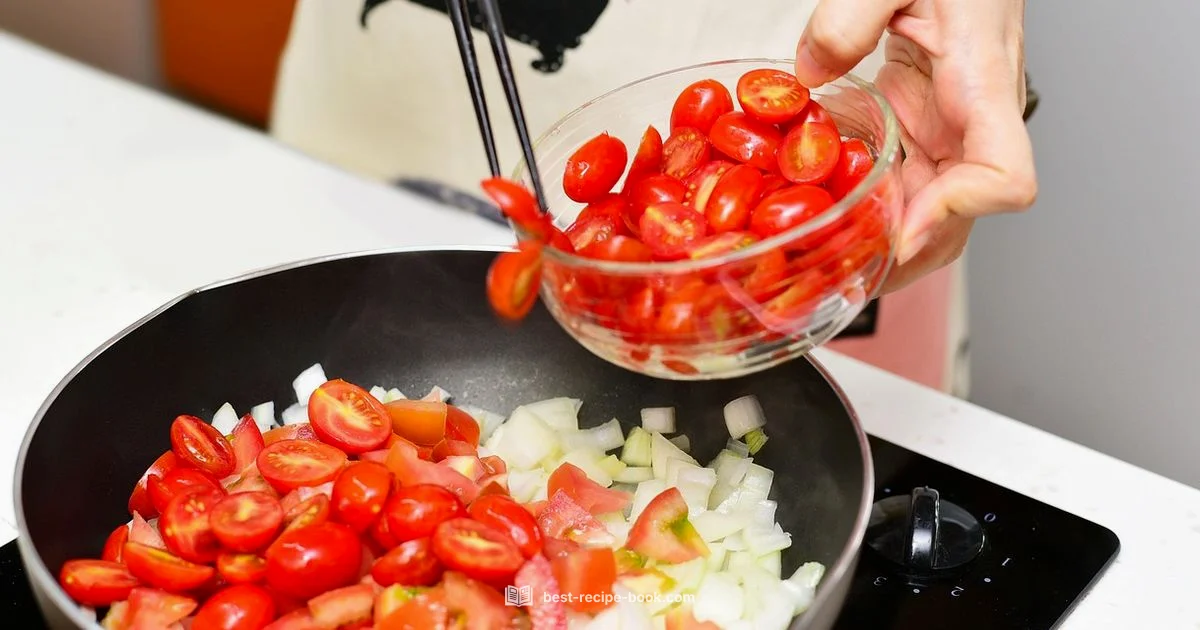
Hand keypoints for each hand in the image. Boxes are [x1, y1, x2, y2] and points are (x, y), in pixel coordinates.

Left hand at [794, 0, 1036, 292]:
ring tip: (819, 261)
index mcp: (982, 85)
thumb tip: (807, 73)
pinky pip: (899, 183)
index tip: (902, 229)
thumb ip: (850, 17)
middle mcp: (973, 122)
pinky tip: (819, 212)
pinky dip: (863, 206)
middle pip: (958, 221)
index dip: (956, 214)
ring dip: (877, 242)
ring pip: (925, 214)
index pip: (1005, 178)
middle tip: (835, 273)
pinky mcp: (922, 127)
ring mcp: (949, 131)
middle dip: (901, 256)